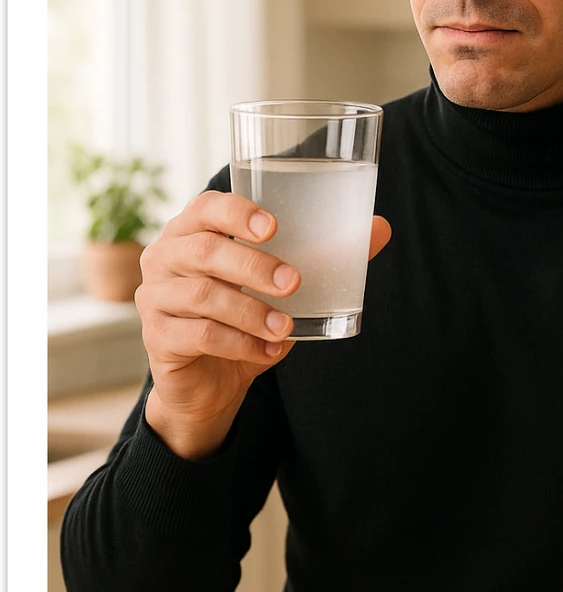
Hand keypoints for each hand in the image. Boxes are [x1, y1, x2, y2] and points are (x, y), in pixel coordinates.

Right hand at [135, 191, 390, 457]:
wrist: (208, 383)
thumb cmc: (243, 319)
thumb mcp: (280, 288)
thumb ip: (323, 258)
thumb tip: (380, 228)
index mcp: (191, 232)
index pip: (205, 208)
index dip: (236, 212)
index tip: (274, 228)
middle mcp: (165, 258)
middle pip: (205, 251)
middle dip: (253, 265)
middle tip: (293, 282)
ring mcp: (154, 297)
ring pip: (203, 295)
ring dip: (250, 311)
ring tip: (285, 326)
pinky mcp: (158, 338)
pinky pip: (199, 335)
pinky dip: (239, 344)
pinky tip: (269, 353)